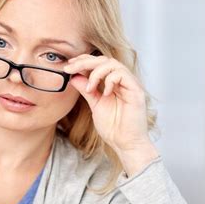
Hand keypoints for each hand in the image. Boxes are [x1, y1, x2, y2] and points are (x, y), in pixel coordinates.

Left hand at [63, 54, 158, 174]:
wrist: (125, 144)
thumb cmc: (113, 127)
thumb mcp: (94, 105)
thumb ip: (86, 90)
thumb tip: (74, 76)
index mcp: (112, 83)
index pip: (98, 63)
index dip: (83, 61)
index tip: (68, 65)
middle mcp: (122, 81)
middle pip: (104, 59)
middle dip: (84, 62)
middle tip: (70, 68)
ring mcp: (130, 84)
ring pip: (112, 63)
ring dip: (96, 72)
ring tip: (89, 88)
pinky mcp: (136, 91)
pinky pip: (122, 75)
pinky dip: (109, 80)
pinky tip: (104, 93)